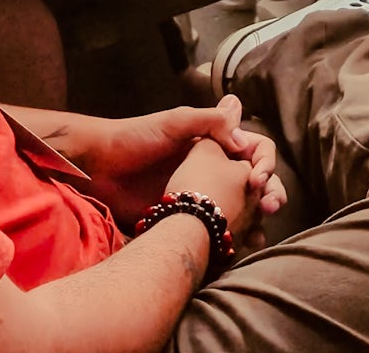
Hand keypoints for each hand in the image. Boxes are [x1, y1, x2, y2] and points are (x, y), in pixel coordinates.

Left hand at [85, 96, 281, 226]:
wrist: (97, 169)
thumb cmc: (134, 138)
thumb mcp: (174, 122)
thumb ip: (210, 123)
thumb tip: (243, 141)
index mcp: (215, 143)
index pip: (254, 150)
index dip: (264, 163)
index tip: (259, 179)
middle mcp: (213, 168)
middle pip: (254, 180)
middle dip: (269, 192)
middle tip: (272, 208)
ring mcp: (200, 195)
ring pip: (241, 208)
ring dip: (256, 219)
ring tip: (259, 234)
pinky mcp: (184, 218)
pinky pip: (215, 229)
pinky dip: (232, 237)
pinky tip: (242, 247)